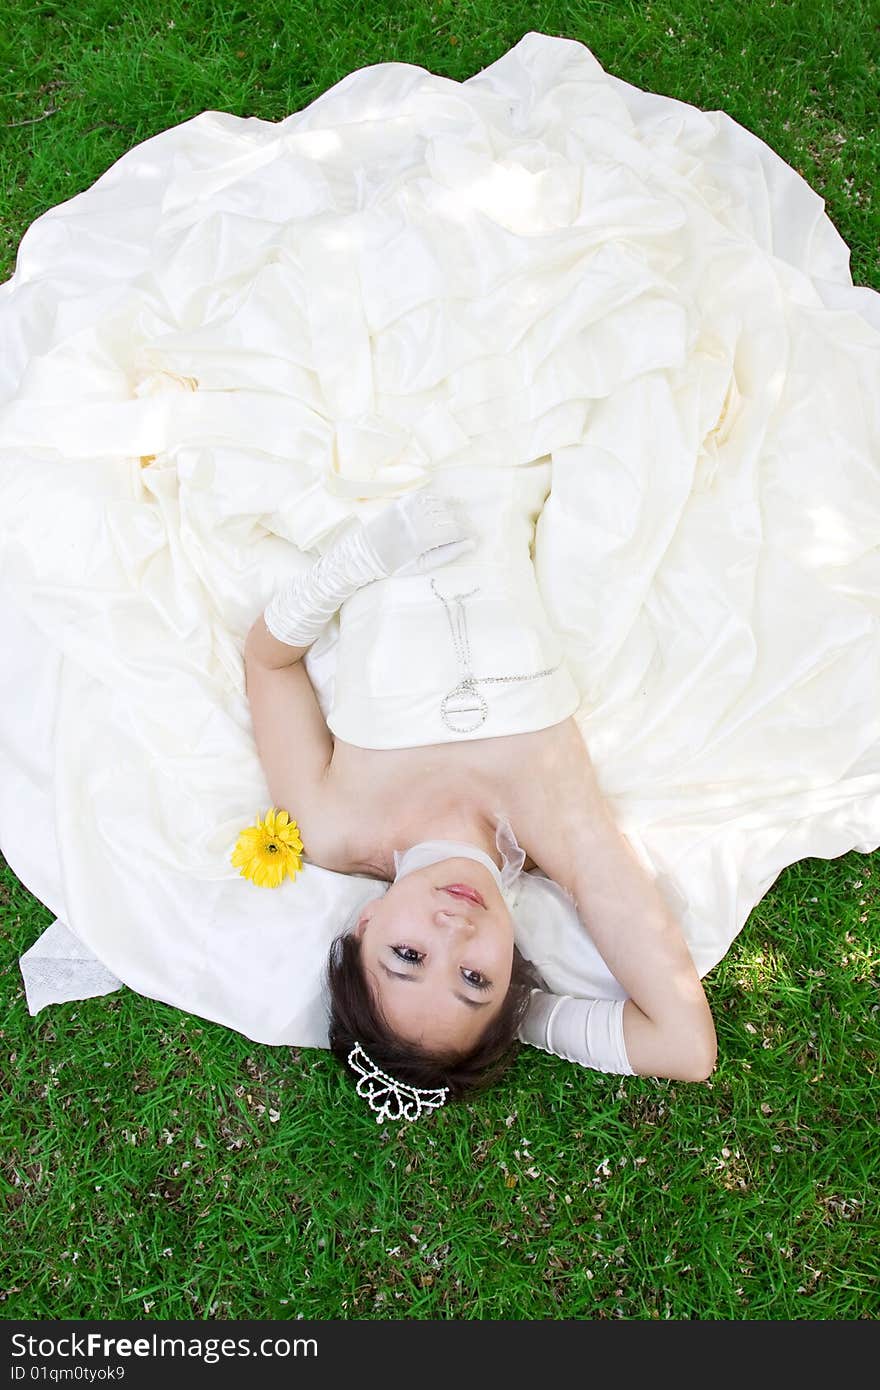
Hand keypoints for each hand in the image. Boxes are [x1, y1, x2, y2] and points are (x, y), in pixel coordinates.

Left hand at [359, 490, 476, 576]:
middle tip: (467, 531)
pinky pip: (428, 495)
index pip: (455, 530)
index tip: (474, 537)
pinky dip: (439, 500)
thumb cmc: (397, 564)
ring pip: (441, 504)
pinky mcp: (403, 501)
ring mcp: (409, 507)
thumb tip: (471, 544)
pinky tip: (443, 507)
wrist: (368, 553)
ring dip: (452, 512)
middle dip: (462, 523)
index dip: (468, 533)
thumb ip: (448, 554)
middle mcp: (416, 520)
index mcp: (421, 539)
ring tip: (455, 522)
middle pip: (450, 516)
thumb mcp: (423, 566)